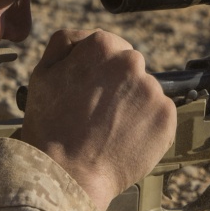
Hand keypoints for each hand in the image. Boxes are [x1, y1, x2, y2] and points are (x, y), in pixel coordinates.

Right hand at [16, 29, 175, 210]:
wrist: (68, 174)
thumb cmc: (50, 126)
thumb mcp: (42, 73)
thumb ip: (65, 43)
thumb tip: (85, 36)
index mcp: (102, 46)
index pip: (110, 47)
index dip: (99, 70)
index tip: (91, 92)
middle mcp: (132, 62)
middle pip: (130, 69)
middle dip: (118, 86)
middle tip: (98, 114)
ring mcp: (152, 90)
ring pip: (145, 93)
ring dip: (133, 106)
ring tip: (110, 130)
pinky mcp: (167, 117)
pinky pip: (159, 116)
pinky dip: (147, 126)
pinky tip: (125, 139)